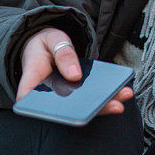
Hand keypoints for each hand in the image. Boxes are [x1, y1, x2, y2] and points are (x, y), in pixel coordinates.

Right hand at [16, 27, 133, 115]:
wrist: (46, 45)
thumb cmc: (44, 44)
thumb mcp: (51, 40)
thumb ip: (62, 53)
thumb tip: (75, 75)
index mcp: (30, 88)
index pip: (35, 107)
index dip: (54, 114)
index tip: (76, 112)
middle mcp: (45, 100)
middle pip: (67, 111)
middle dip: (93, 109)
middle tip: (116, 105)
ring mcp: (61, 100)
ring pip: (82, 108)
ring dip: (105, 104)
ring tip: (124, 94)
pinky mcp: (74, 96)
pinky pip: (89, 99)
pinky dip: (105, 96)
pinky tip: (121, 90)